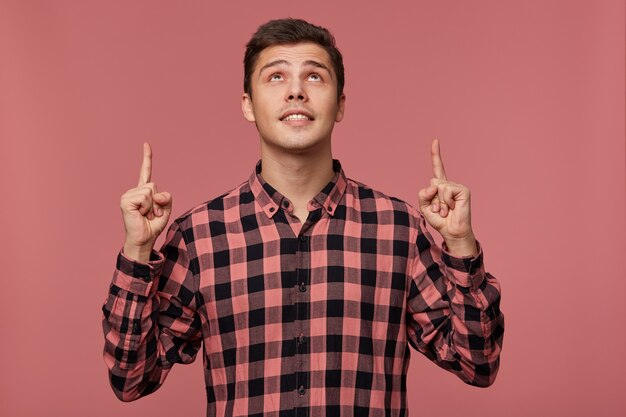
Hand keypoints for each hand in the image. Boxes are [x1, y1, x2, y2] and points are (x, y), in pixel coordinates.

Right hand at [120, 143, 171, 260]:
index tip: (146, 144)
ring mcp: (128, 195)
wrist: (144, 240)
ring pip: (150, 191)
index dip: (146, 158)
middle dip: (158, 202)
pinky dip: (147, 207)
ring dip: (153, 206)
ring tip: (146, 215)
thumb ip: (166, 197)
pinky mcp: (125, 201)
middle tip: (152, 214)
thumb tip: (154, 193)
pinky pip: (145, 197)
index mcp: (143, 192)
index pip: (145, 171)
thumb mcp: (166, 209)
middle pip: (154, 185)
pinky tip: (140, 215)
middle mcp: (134, 191)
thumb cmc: (153, 225)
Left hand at [417, 139, 476, 256]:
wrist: (451, 231)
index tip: (435, 140)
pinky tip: (451, 208)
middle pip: (432, 183)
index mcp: (440, 187)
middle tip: (439, 210)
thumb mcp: (424, 207)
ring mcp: (457, 186)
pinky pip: (446, 190)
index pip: (438, 168)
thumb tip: (433, 185)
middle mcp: (449, 184)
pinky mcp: (463, 190)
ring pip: (438, 187)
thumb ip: (423, 194)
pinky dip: (446, 201)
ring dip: (438, 203)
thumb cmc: (439, 220)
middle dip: (431, 199)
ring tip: (445, 211)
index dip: (436, 154)